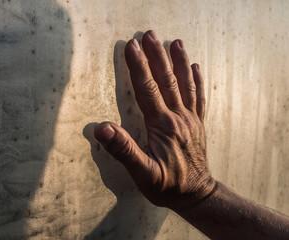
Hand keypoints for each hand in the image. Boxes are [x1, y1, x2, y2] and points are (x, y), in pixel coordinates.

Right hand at [94, 30, 215, 209]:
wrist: (197, 196)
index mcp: (162, 125)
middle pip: (167, 79)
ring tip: (175, 42)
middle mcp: (178, 117)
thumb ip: (123, 150)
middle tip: (149, 34)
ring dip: (178, 61)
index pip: (147, 88)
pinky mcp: (197, 124)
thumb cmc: (167, 186)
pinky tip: (196, 67)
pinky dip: (197, 80)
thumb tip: (102, 129)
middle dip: (156, 55)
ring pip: (185, 84)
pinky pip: (199, 97)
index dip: (138, 65)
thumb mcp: (142, 173)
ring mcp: (190, 119)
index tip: (131, 45)